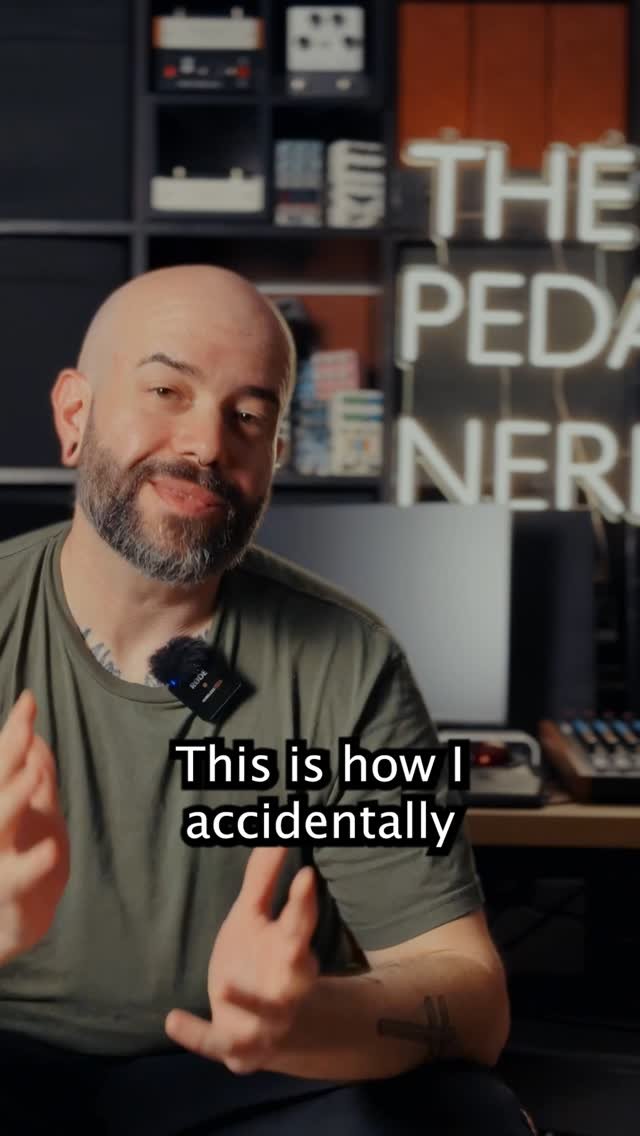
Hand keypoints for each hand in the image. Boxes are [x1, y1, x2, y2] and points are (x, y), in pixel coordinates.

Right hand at [0, 689, 69, 965]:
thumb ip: (37, 779)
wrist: (8, 934)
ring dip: (10, 800)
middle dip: (6, 756)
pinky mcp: (1, 900)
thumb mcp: (35, 817)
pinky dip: (29, 867)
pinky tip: (50, 850)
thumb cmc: (19, 870)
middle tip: (25, 726)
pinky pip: (11, 884)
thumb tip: (35, 737)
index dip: (14, 732)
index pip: (1, 764)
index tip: (29, 700)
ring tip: (33, 773)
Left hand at [165, 846, 318, 1072]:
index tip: (305, 874)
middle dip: (298, 956)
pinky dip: (198, 1035)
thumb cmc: (256, 959)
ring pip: (267, 1014)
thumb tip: (274, 834)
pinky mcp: (240, 1047)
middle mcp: (287, 985)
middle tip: (294, 942)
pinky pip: (222, 1044)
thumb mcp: (252, 916)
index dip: (303, 900)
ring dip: (250, 1001)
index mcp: (290, 947)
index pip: (301, 922)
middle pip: (298, 970)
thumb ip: (262, 879)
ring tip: (225, 985)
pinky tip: (172, 1020)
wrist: (260, 1027)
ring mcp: (266, 1020)